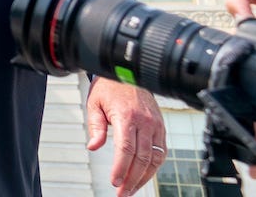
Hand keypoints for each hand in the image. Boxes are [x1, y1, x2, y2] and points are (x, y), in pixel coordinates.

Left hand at [85, 77, 165, 195]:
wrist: (127, 71)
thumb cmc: (109, 87)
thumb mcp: (94, 103)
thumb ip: (95, 126)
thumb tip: (93, 147)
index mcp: (126, 115)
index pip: (126, 148)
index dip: (121, 168)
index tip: (115, 182)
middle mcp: (145, 121)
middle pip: (142, 157)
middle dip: (132, 179)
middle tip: (122, 193)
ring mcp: (156, 125)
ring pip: (155, 158)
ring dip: (144, 177)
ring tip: (132, 189)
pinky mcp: (161, 127)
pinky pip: (161, 151)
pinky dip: (154, 166)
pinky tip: (144, 175)